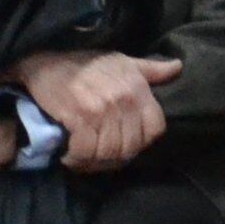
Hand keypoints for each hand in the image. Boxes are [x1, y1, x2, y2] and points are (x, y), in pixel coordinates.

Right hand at [14, 48, 178, 174]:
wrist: (46, 60)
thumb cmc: (85, 63)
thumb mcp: (123, 62)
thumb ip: (151, 70)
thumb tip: (178, 68)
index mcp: (138, 88)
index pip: (155, 129)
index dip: (142, 142)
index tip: (125, 146)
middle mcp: (124, 100)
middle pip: (130, 147)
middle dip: (115, 158)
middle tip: (99, 158)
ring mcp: (102, 109)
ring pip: (108, 153)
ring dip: (94, 163)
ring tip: (83, 160)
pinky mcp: (80, 117)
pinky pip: (85, 151)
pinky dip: (76, 160)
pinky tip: (70, 157)